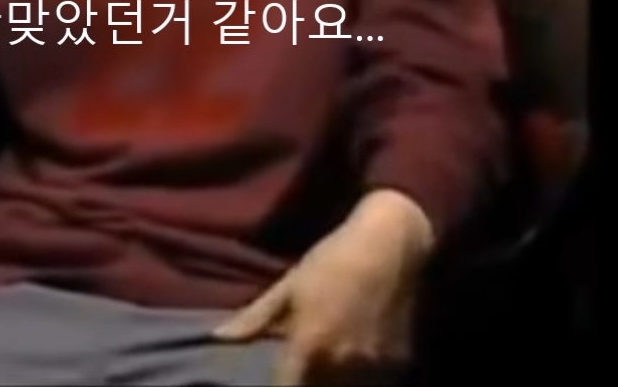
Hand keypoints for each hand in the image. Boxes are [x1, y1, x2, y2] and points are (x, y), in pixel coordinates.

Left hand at [212, 191, 434, 384]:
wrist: (391, 243)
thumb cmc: (332, 259)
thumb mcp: (289, 285)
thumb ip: (254, 319)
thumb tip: (218, 338)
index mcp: (309, 345)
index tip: (277, 380)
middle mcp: (342, 363)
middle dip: (306, 383)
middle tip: (301, 366)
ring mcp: (374, 367)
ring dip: (332, 384)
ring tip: (326, 364)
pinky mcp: (399, 364)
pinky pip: (375, 383)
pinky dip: (361, 379)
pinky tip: (355, 361)